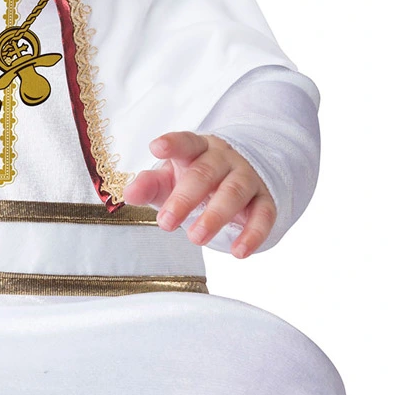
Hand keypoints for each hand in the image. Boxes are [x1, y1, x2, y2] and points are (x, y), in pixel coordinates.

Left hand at [122, 131, 275, 257]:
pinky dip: (253, 234)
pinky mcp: (265, 199)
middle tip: (166, 223)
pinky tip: (239, 252)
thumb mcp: (170, 178)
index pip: (185, 142)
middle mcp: (224, 158)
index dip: (172, 143)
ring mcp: (247, 177)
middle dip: (184, 198)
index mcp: (197, 148)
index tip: (156, 147)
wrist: (239, 177)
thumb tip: (129, 194)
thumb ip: (149, 184)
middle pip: (205, 173)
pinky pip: (264, 215)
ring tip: (196, 238)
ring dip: (215, 215)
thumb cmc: (194, 178)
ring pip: (234, 192)